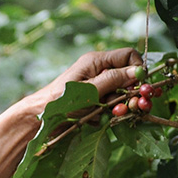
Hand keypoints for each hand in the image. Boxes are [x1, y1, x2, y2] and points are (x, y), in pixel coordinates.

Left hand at [0, 48, 142, 177]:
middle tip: (132, 106)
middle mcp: (98, 71)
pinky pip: (112, 105)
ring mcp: (97, 87)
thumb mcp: (89, 91)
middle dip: (131, 91)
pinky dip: (111, 113)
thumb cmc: (59, 103)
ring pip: (122, 93)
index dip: (138, 70)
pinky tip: (101, 119)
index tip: (139, 87)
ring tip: (112, 114)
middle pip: (128, 76)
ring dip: (121, 104)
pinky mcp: (95, 102)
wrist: (38, 121)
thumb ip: (113, 80)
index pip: (129, 56)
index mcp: (96, 61)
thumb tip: (138, 72)